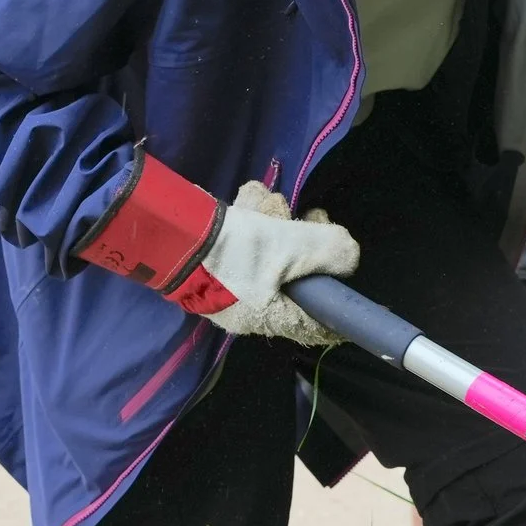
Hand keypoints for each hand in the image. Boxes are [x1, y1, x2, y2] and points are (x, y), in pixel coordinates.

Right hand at [198, 183, 352, 346]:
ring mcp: (235, 281)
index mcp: (272, 317)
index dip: (338, 307)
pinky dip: (254, 216)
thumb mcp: (291, 247)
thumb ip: (329, 251)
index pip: (317, 323)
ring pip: (273, 248)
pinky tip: (249, 202)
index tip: (353, 286)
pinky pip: (249, 238)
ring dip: (276, 219)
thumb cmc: (235, 250)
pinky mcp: (221, 256)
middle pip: (298, 274)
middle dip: (305, 239)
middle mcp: (254, 306)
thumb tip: (349, 257)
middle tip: (309, 216)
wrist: (172, 231)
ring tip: (265, 204)